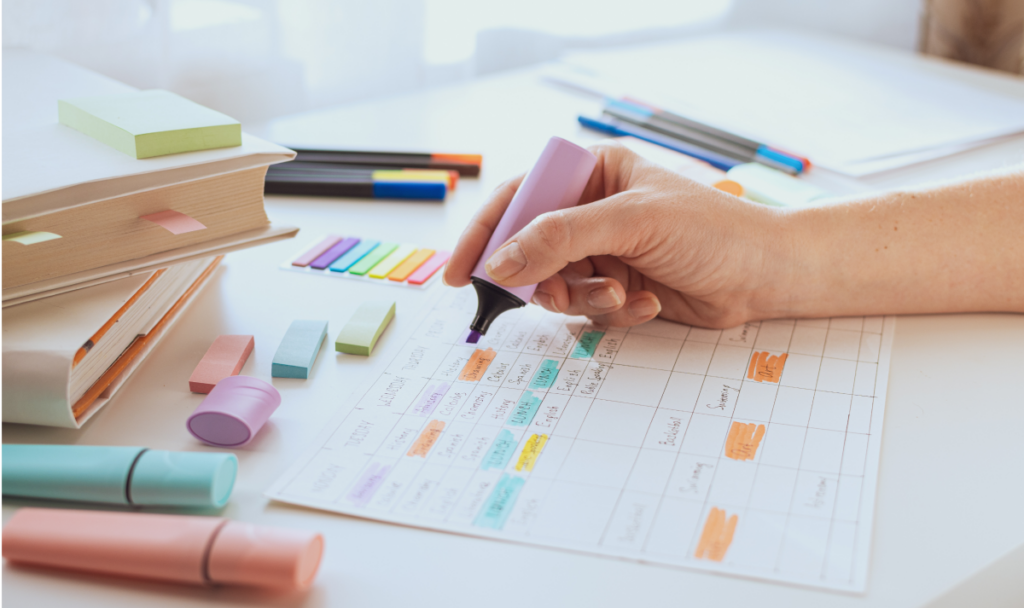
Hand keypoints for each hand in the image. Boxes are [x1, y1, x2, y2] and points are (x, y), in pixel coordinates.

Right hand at [443, 141, 789, 327]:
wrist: (765, 276)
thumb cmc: (711, 231)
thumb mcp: (631, 221)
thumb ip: (560, 237)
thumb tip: (500, 262)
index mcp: (591, 173)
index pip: (518, 197)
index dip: (485, 234)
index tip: (459, 272)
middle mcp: (591, 211)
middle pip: (528, 250)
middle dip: (543, 279)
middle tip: (557, 293)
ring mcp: (602, 251)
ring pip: (554, 287)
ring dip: (584, 299)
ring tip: (622, 294)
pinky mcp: (616, 287)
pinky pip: (584, 309)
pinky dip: (610, 313)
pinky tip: (646, 304)